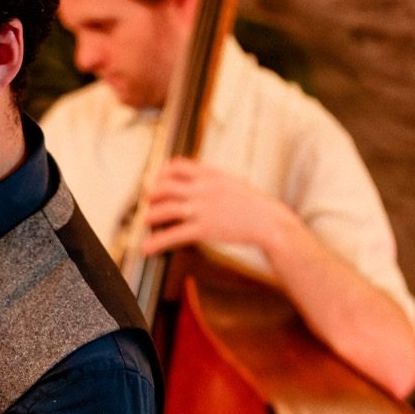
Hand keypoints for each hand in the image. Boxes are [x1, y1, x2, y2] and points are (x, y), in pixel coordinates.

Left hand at [142, 158, 287, 256]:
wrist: (269, 222)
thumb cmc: (252, 205)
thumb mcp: (231, 182)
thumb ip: (211, 179)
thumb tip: (194, 180)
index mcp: (211, 174)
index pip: (177, 165)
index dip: (163, 173)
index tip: (158, 179)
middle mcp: (203, 188)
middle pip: (165, 186)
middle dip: (152, 194)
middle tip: (148, 201)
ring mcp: (202, 208)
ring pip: (165, 209)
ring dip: (150, 216)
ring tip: (145, 221)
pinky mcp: (203, 229)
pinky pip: (173, 235)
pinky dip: (156, 242)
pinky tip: (146, 248)